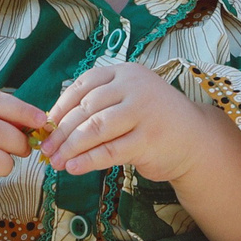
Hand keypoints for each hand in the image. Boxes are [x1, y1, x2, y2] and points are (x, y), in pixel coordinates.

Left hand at [40, 62, 217, 179]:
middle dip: (62, 132)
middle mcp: (135, 87)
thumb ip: (99, 105)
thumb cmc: (153, 121)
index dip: (61, 107)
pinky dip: (88, 161)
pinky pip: (110, 151)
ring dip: (71, 148)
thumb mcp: (127, 101)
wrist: (195, 140)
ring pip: (95, 129)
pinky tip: (74, 168)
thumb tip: (53, 125)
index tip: (45, 126)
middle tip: (46, 150)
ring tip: (56, 162)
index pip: (83, 86)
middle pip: (86, 108)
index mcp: (125, 72)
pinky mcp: (149, 139)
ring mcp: (143, 112)